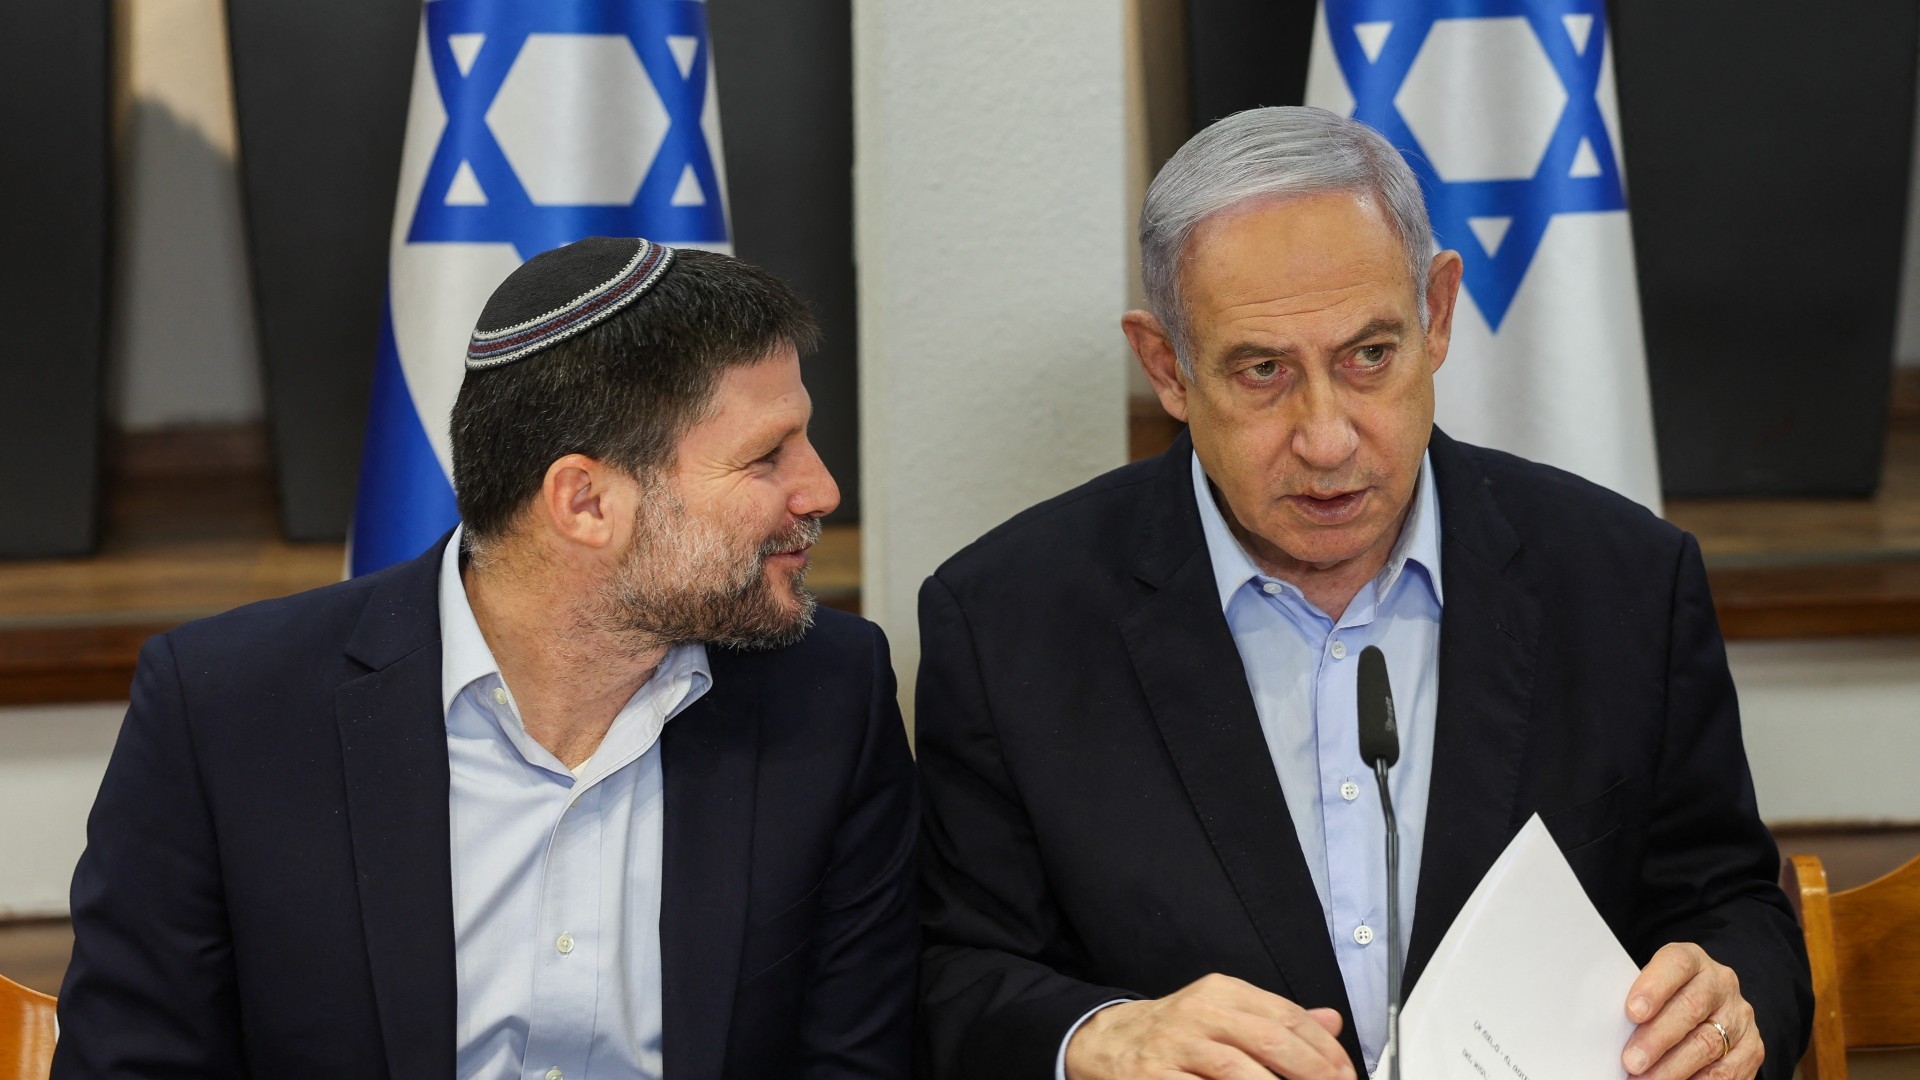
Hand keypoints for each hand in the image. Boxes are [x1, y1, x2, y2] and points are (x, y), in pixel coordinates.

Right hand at [1064, 973, 1355, 1079]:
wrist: (1106, 1042)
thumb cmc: (1173, 1031)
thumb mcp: (1223, 1010)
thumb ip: (1275, 1017)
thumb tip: (1330, 1023)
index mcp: (1221, 991)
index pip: (1285, 1015)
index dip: (1323, 1048)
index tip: (1345, 1072)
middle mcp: (1199, 1013)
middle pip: (1268, 1040)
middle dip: (1311, 1072)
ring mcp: (1176, 1047)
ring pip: (1238, 1070)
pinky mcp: (1157, 1078)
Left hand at [1621, 943, 1761, 1079]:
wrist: (1708, 1008)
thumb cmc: (1664, 998)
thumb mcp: (1652, 988)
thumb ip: (1639, 1002)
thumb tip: (1612, 1030)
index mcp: (1692, 960)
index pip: (1676, 965)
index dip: (1654, 987)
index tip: (1632, 1012)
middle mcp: (1721, 984)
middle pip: (1691, 1008)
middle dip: (1658, 1038)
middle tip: (1631, 1061)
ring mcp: (1740, 1017)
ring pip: (1707, 1044)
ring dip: (1673, 1068)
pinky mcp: (1752, 1049)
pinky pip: (1727, 1072)